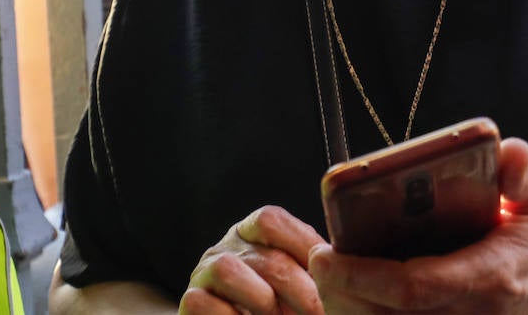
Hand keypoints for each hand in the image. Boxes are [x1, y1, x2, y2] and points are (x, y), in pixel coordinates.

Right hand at [181, 206, 326, 314]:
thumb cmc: (276, 309)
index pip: (271, 220)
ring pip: (227, 270)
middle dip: (298, 288)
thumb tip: (338, 262)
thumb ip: (311, 268)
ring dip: (261, 300)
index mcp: (252, 233)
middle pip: (262, 253)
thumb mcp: (294, 283)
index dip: (302, 243)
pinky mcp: (189, 302)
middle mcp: (225, 246)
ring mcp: (203, 273)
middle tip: (319, 311)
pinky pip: (202, 302)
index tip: (331, 270)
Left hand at [309, 139, 527, 313]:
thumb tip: (510, 150)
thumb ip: (521, 172)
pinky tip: (355, 298)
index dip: (363, 276)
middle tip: (316, 263)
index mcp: (491, 276)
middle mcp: (477, 312)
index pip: (414, 286)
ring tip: (328, 280)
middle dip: (344, 297)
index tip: (325, 255)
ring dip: (355, 311)